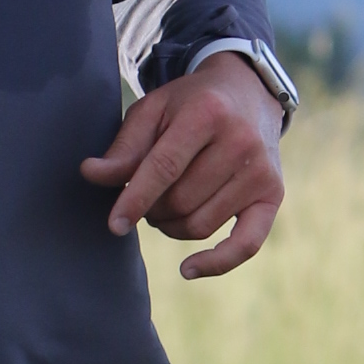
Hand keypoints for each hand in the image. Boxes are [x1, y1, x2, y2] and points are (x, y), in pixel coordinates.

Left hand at [82, 56, 284, 280]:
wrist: (248, 94)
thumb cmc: (190, 105)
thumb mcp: (153, 111)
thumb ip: (124, 147)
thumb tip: (91, 174)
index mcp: (207, 113)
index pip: (165, 168)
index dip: (135, 199)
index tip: (115, 224)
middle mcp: (240, 142)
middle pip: (180, 202)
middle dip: (153, 208)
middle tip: (148, 196)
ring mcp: (261, 171)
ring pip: (200, 225)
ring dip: (172, 227)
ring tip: (166, 206)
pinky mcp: (273, 195)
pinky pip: (246, 244)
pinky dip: (216, 263)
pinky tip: (188, 269)